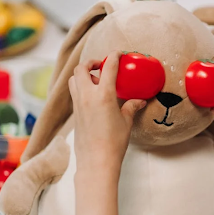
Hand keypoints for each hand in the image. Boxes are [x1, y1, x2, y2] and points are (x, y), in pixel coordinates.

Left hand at [69, 51, 145, 175]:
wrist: (97, 161)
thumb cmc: (114, 142)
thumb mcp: (126, 122)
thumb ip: (131, 107)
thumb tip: (140, 101)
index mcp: (103, 95)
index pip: (108, 68)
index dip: (113, 57)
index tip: (117, 53)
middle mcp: (87, 96)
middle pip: (81, 68)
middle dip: (91, 62)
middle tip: (101, 65)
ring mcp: (78, 105)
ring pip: (73, 80)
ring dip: (82, 74)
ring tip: (94, 80)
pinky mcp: (75, 114)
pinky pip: (74, 93)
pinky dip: (80, 87)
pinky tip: (92, 96)